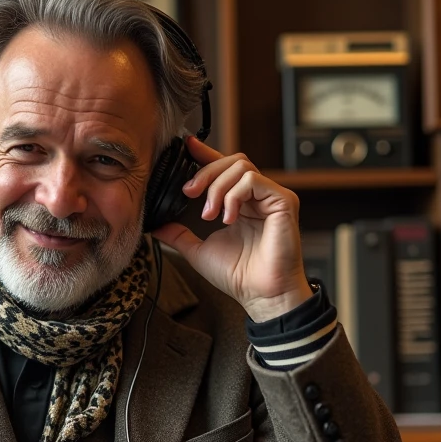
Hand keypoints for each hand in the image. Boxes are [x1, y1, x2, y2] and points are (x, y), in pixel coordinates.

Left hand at [152, 138, 311, 321]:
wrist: (260, 295)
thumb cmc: (239, 276)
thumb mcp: (198, 250)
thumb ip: (179, 234)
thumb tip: (156, 225)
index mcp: (241, 204)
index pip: (224, 169)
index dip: (205, 154)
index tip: (185, 146)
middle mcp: (258, 197)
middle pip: (232, 161)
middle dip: (205, 173)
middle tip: (189, 193)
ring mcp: (272, 197)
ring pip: (241, 166)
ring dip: (217, 187)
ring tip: (210, 214)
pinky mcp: (284, 201)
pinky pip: (254, 180)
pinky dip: (234, 195)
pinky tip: (228, 217)